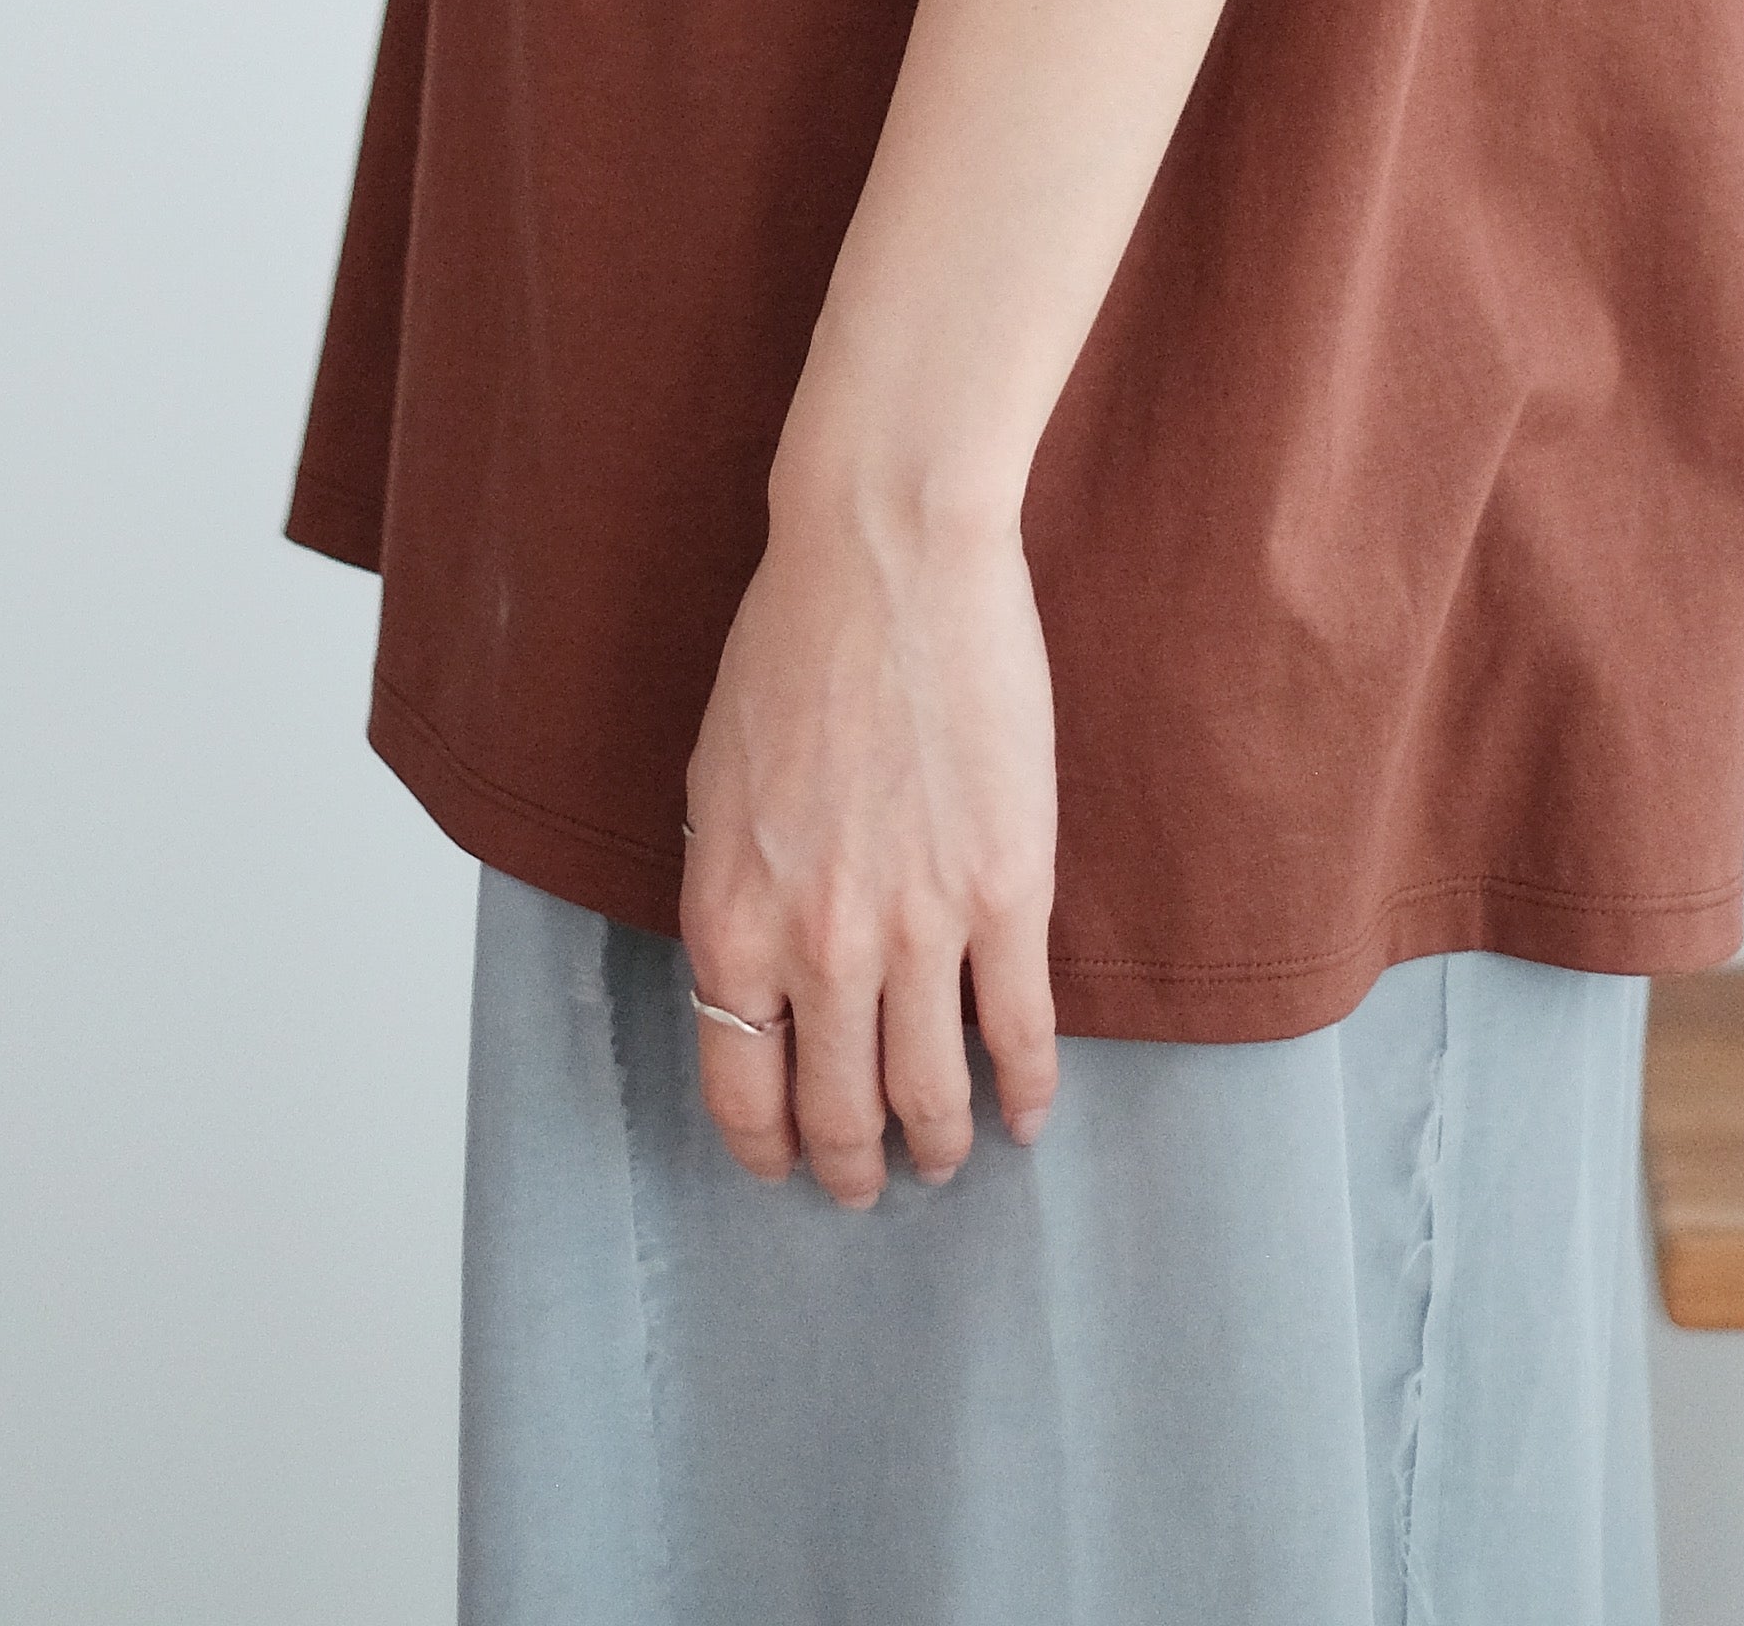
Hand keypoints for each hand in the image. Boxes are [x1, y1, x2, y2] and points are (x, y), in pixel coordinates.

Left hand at [678, 476, 1060, 1204]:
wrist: (886, 558)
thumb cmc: (791, 649)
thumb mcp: (716, 789)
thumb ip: (736, 896)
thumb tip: (759, 980)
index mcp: (730, 921)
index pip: (740, 1090)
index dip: (769, 1146)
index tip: (788, 1164)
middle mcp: (817, 947)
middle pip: (839, 1111)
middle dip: (853, 1167)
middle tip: (869, 1185)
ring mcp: (918, 927)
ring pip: (931, 1092)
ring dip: (940, 1144)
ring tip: (950, 1158)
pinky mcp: (1007, 893)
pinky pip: (1021, 1031)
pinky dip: (1026, 1091)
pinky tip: (1027, 1113)